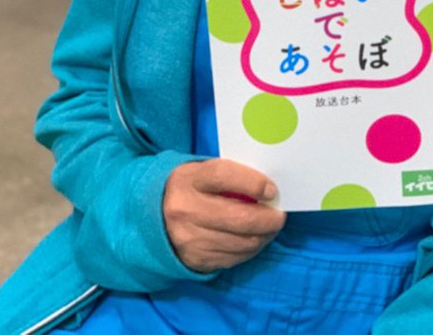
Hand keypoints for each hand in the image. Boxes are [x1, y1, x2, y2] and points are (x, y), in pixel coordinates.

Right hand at [162, 159, 285, 271]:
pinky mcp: (195, 259)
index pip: (224, 177)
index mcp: (188, 180)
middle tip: (279, 216)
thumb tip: (268, 190)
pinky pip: (234, 258)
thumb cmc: (191, 188)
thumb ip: (231, 175)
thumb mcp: (201, 172)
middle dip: (267, 219)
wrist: (153, 216)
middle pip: (238, 217)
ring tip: (269, 228)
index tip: (271, 190)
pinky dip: (251, 249)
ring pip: (241, 242)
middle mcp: (185, 210)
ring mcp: (189, 238)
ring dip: (263, 236)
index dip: (252, 183)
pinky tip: (254, 240)